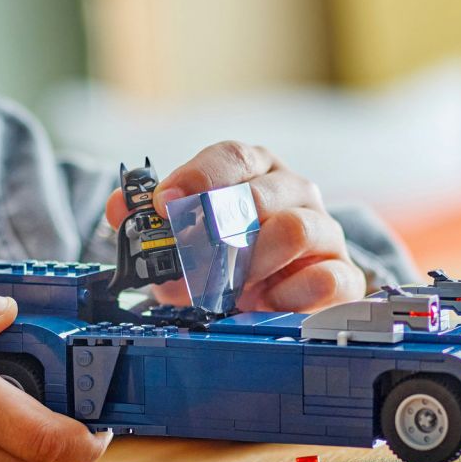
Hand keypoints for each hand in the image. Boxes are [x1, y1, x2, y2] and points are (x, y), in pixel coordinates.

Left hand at [105, 141, 366, 311]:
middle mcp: (294, 193)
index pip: (232, 157)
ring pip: (296, 230)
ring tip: (226, 287)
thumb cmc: (234, 254)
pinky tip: (264, 304)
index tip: (164, 204)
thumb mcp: (188, 237)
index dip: (196, 178)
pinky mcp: (341, 275)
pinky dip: (289, 294)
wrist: (287, 290)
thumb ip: (152, 223)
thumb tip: (120, 210)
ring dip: (251, 263)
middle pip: (261, 193)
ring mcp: (324, 232)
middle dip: (217, 229)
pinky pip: (326, 278)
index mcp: (256, 171)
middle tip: (189, 258)